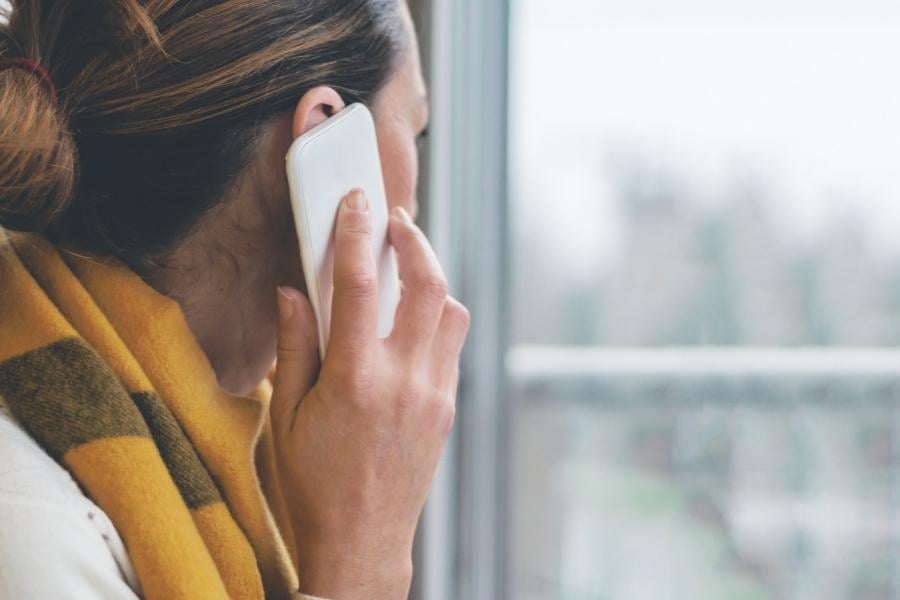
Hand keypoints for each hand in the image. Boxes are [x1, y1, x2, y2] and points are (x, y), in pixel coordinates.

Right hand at [270, 189, 469, 598]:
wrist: (362, 543)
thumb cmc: (313, 484)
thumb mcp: (284, 417)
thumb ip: (293, 346)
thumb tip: (292, 290)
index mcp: (354, 379)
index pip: (358, 287)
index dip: (356, 234)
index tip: (356, 201)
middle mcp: (403, 380)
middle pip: (427, 285)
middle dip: (415, 240)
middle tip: (397, 221)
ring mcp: (433, 394)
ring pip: (451, 312)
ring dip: (432, 280)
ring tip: (407, 269)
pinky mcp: (447, 408)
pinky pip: (452, 346)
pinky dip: (436, 318)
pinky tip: (410, 322)